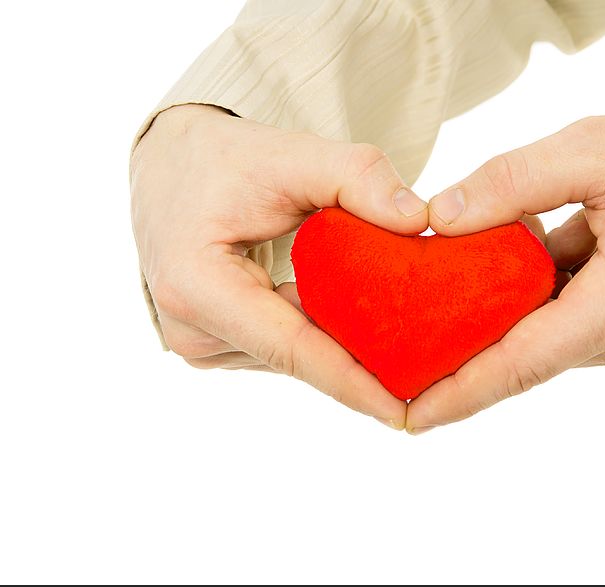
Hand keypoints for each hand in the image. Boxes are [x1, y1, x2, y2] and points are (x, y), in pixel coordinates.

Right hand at [130, 104, 427, 427]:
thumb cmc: (225, 159)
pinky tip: (357, 317)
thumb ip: (356, 177)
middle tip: (432, 365)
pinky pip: (281, 348)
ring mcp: (199, 343)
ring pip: (292, 356)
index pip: (291, 347)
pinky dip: (320, 332)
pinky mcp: (214, 343)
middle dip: (363, 362)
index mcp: (195, 287)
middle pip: (297, 357)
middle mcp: (191, 329)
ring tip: (400, 332)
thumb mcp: (289, 154)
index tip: (403, 414)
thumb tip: (419, 220)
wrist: (172, 165)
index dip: (351, 383)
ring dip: (342, 343)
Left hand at [406, 103, 604, 432]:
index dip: (460, 394)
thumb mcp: (594, 150)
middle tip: (399, 360)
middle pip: (524, 356)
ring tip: (432, 309)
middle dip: (462, 360)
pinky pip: (566, 318)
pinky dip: (528, 301)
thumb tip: (440, 217)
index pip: (521, 364)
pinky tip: (497, 268)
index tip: (410, 417)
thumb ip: (510, 182)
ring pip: (543, 337)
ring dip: (495, 322)